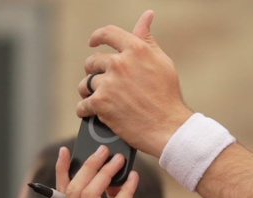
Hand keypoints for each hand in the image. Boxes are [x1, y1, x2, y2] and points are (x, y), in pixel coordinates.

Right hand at [56, 144, 168, 197]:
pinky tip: (134, 178)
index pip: (62, 195)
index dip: (63, 171)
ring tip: (119, 159)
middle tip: (104, 150)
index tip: (67, 151)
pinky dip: (126, 189)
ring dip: (105, 172)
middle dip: (90, 166)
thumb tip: (113, 174)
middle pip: (75, 189)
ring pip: (88, 193)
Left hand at [77, 11, 192, 156]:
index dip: (97, 37)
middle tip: (103, 82)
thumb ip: (147, 39)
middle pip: (93, 61)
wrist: (169, 128)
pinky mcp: (101, 103)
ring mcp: (109, 83)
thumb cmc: (168, 97)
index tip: (93, 42)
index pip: (107, 34)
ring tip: (97, 99)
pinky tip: (91, 113)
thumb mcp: (162, 62)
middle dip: (95, 71)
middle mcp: (120, 63)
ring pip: (86, 83)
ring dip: (89, 91)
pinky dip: (85, 110)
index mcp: (135, 49)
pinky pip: (83, 105)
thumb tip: (147, 16)